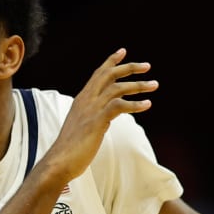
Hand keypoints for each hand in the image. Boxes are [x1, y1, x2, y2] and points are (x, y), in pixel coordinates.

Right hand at [42, 48, 157, 182]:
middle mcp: (86, 100)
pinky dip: (135, 104)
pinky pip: (120, 106)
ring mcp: (91, 109)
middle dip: (129, 68)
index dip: (110, 62)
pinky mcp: (97, 121)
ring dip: (138, 85)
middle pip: (109, 75)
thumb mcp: (81, 127)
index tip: (123, 52)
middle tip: (147, 66)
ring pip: (117, 88)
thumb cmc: (70, 149)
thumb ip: (93, 117)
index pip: (97, 75)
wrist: (59, 161)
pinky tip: (147, 104)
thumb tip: (106, 118)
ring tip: (154, 85)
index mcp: (82, 100)